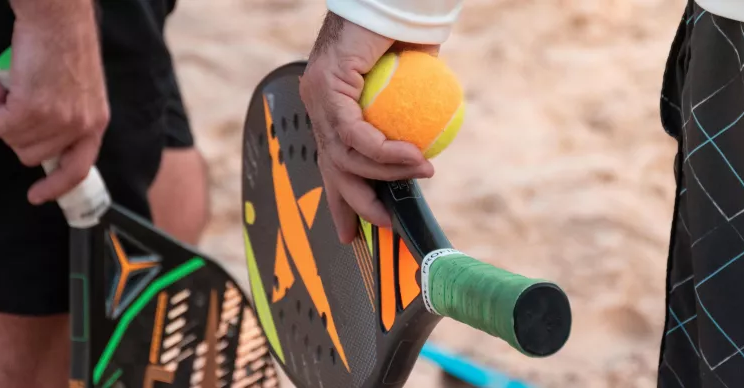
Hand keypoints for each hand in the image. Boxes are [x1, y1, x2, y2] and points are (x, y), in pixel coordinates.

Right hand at [0, 0, 108, 204]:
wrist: (58, 22)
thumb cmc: (66, 49)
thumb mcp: (82, 92)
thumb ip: (71, 119)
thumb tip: (48, 140)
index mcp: (96, 123)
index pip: (79, 168)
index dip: (57, 186)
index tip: (39, 195)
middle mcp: (80, 126)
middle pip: (35, 156)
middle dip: (19, 136)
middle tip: (19, 105)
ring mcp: (57, 120)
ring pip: (14, 141)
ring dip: (6, 117)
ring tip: (15, 88)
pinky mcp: (31, 109)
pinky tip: (4, 85)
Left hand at [300, 12, 436, 243]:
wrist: (397, 1)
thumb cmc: (407, 35)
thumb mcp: (411, 90)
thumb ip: (409, 121)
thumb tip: (426, 151)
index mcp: (331, 107)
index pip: (331, 161)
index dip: (341, 200)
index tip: (352, 232)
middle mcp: (317, 104)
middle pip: (330, 168)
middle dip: (354, 204)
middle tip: (384, 223)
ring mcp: (317, 95)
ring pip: (344, 156)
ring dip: (387, 173)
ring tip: (421, 172)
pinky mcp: (326, 87)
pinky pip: (354, 134)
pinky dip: (385, 151)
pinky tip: (413, 156)